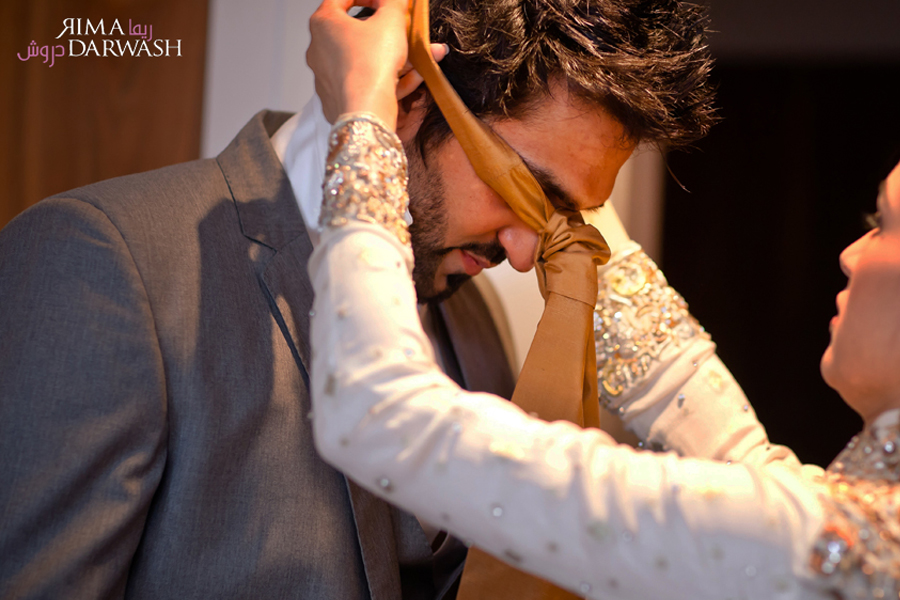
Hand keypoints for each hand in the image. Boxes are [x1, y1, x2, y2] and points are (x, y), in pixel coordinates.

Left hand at [307, 0, 446, 129]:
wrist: (365, 111)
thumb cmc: (371, 64)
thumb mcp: (391, 21)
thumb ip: (394, 2)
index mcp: (324, 23)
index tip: (385, 2)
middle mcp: (318, 48)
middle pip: (355, 32)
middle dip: (385, 32)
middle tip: (403, 31)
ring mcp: (325, 76)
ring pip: (363, 60)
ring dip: (391, 58)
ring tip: (419, 60)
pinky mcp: (335, 98)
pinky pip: (364, 82)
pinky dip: (386, 79)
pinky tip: (412, 79)